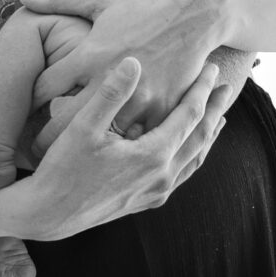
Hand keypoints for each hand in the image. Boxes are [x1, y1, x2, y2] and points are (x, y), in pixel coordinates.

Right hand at [9, 56, 231, 240]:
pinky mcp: (146, 201)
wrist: (47, 215)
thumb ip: (111, 93)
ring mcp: (155, 193)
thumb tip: (133, 61)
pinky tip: (190, 150)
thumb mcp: (83, 126)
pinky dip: (193, 155)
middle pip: (199, 137)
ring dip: (207, 134)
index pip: (189, 116)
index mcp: (152, 156)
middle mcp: (161, 177)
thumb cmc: (62, 167)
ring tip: (218, 116)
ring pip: (193, 159)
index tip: (213, 69)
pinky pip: (182, 174)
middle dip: (214, 110)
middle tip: (228, 87)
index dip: (201, 90)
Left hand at [19, 0, 233, 135]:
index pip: (44, 87)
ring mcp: (139, 98)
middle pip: (64, 121)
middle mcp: (111, 79)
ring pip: (100, 137)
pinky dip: (122, 145)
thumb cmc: (143, 4)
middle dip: (44, 138)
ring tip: (63, 159)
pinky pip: (135, 139)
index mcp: (90, 53)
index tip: (20, 113)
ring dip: (84, 147)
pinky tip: (106, 155)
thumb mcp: (100, 0)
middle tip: (31, 149)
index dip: (28, 101)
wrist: (197, 12)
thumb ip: (58, 1)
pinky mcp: (163, 110)